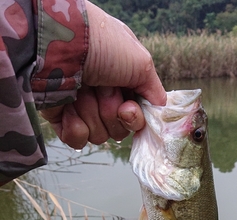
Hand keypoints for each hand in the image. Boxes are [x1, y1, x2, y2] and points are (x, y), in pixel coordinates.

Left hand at [41, 1, 165, 149]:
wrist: (57, 42)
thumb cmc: (101, 45)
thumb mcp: (141, 63)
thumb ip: (155, 91)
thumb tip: (161, 110)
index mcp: (123, 85)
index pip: (136, 118)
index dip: (133, 118)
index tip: (126, 108)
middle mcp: (104, 98)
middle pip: (119, 130)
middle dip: (110, 112)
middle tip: (100, 88)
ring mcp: (82, 109)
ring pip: (99, 136)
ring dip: (91, 113)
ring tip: (80, 90)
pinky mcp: (62, 119)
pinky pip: (78, 141)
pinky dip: (74, 126)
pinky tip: (68, 105)